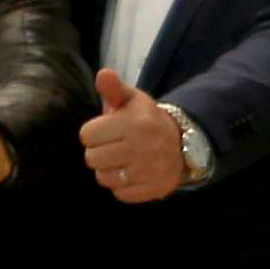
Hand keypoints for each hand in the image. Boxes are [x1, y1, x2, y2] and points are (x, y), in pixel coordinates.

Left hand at [79, 68, 188, 203]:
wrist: (183, 143)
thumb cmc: (145, 120)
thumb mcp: (132, 100)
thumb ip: (113, 89)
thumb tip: (103, 73)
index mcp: (135, 123)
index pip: (86, 135)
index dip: (94, 133)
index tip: (107, 130)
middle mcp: (143, 148)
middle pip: (92, 158)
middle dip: (98, 152)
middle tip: (114, 146)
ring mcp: (149, 171)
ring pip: (103, 178)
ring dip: (109, 170)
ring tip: (122, 159)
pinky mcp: (154, 190)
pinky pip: (119, 194)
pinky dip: (122, 186)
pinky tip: (133, 173)